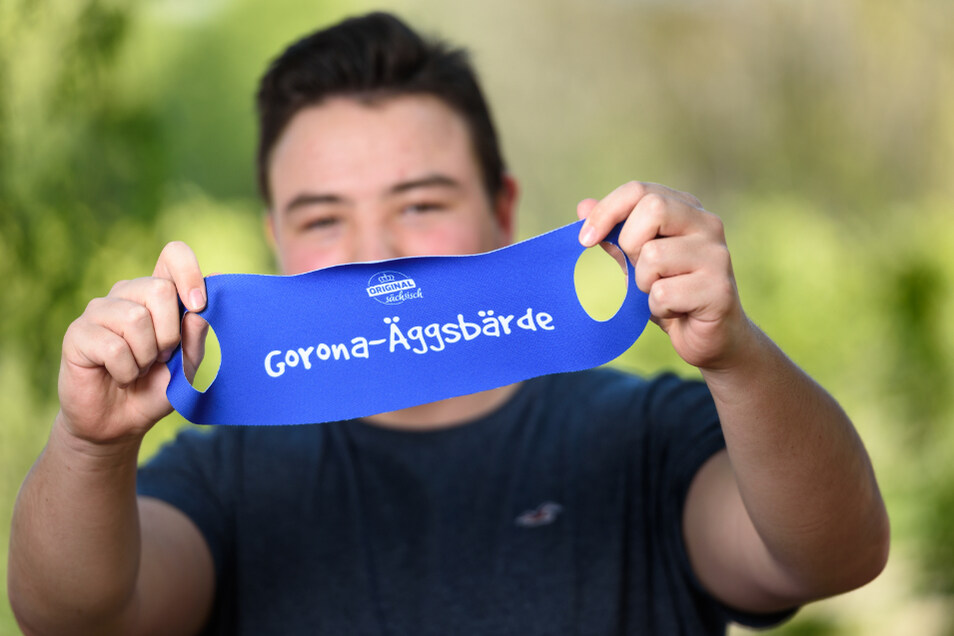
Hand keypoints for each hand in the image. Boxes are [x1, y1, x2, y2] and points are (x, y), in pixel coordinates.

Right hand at [57, 242, 208, 444]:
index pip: (173, 254)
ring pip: (135, 318)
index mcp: (157, 295)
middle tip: (161, 356)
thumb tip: (198, 313)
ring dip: (145, 355)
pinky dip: (125, 370)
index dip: (189, 273)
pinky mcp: (77, 334)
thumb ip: (196, 340)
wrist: (118, 424)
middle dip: (170, 333)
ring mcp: (99, 311)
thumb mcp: (188, 368)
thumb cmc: (155, 388)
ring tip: (138, 368)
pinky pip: (113, 346)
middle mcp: (127, 294)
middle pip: (159, 289)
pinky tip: (119, 376)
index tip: (198, 306)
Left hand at [577, 181, 753, 370]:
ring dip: (644, 284)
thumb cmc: (670, 294)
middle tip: (634, 269)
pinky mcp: (718, 290)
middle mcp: (707, 224)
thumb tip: (583, 206)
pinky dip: (657, 308)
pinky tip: (675, 312)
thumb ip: (614, 234)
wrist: (712, 338)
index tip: (585, 240)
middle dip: (629, 243)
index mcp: (686, 210)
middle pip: (653, 208)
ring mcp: (717, 255)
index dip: (607, 211)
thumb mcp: (635, 262)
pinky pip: (663, 294)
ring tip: (661, 294)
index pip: (639, 191)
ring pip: (654, 256)